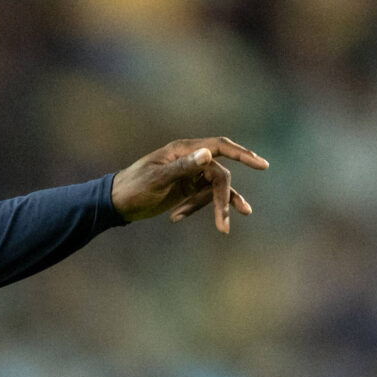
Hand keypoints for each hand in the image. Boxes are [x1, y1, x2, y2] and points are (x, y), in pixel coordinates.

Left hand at [112, 138, 268, 232]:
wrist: (114, 202)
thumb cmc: (132, 187)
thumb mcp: (156, 179)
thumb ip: (182, 167)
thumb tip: (207, 154)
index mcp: (183, 150)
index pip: (220, 147)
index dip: (243, 154)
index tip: (262, 165)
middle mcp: (190, 159)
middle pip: (220, 176)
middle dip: (223, 200)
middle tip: (224, 223)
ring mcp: (189, 175)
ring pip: (215, 189)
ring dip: (218, 207)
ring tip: (223, 229)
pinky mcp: (186, 189)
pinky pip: (203, 198)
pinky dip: (198, 209)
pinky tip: (183, 219)